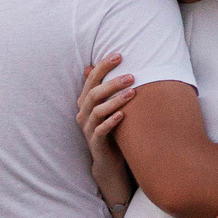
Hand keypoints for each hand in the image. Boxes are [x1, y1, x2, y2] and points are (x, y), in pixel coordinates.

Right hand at [76, 54, 139, 217]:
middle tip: (132, 75)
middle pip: (94, 93)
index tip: (119, 55)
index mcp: (86, 102)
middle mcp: (83, 113)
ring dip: (115, 100)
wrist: (110, 162)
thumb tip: (125, 64)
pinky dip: (111, 121)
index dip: (103, 66)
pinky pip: (100, 130)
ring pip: (97, 110)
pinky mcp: (94, 143)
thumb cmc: (114, 130)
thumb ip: (114, 89)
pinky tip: (123, 116)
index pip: (91, 79)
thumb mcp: (113, 108)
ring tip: (133, 93)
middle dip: (112, 82)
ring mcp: (87, 129)